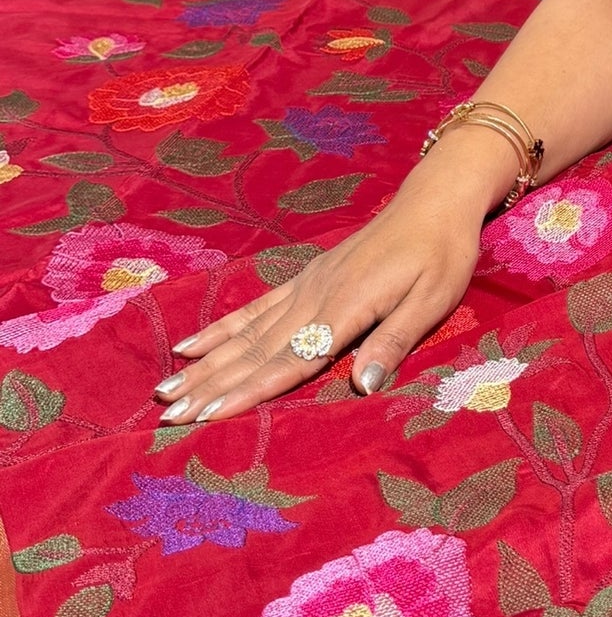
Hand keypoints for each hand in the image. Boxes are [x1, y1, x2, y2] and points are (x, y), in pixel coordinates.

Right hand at [152, 141, 504, 425]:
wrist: (433, 201)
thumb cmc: (442, 254)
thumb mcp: (434, 300)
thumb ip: (394, 341)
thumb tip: (363, 387)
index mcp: (346, 307)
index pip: (290, 359)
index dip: (249, 391)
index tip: (209, 415)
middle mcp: (315, 297)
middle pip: (255, 351)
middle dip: (210, 385)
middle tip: (167, 415)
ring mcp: (305, 287)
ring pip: (246, 333)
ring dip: (205, 365)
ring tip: (165, 390)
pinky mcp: (305, 280)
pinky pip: (255, 309)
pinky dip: (221, 330)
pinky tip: (191, 347)